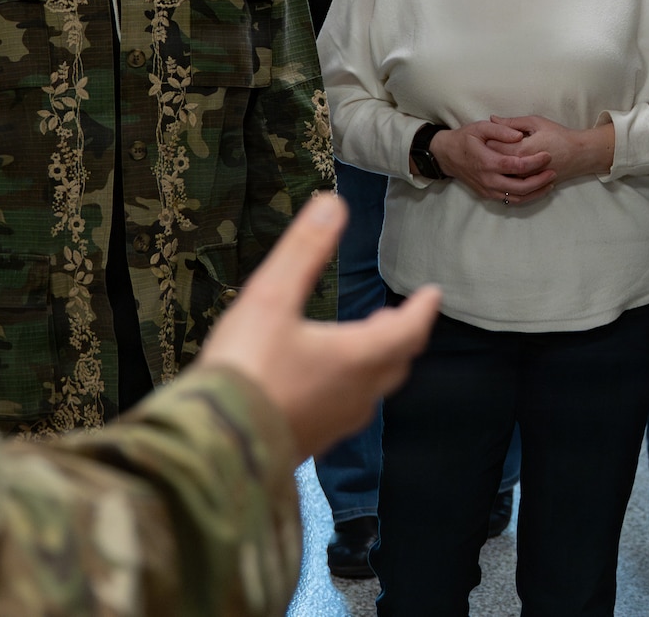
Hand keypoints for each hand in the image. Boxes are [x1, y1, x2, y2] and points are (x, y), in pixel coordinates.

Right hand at [200, 195, 439, 465]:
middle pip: (394, 363)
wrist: (215, 444)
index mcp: (356, 358)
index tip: (433, 294)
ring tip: (364, 345)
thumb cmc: (245, 367)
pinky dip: (351, 386)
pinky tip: (324, 383)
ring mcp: (335, 424)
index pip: (407, 331)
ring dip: (377, 362)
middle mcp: (356, 395)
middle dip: (400, 336)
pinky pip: (345, 410)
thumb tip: (333, 204)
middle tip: (398, 316)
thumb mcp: (270, 297)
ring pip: (371, 390)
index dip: (422, 310)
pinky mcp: (311, 443)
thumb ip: (304, 251)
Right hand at [430, 121, 554, 205]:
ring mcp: (488, 190)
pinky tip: (536, 189)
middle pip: (520, 187)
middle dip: (540, 181)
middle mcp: (488, 179)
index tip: (548, 155)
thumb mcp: (480, 127)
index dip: (534, 162)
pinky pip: (510, 200)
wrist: (446, 155)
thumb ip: (501, 130)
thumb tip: (520, 135)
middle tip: (554, 171)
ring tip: (550, 182)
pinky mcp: (488, 195)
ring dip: (536, 192)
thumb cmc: (464, 138)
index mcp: (487, 162)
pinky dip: (525, 197)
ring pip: (517, 197)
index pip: (516, 166)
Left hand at [488, 114, 612, 183]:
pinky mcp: (532, 186)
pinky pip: (513, 186)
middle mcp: (522, 168)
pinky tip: (505, 171)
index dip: (487, 140)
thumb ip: (512, 122)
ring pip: (502, 177)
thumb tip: (492, 118)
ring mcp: (527, 180)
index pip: (494, 146)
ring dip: (496, 168)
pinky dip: (506, 179)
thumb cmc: (558, 135)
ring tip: (494, 158)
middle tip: (486, 146)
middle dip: (489, 154)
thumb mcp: (536, 122)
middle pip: (495, 163)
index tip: (485, 135)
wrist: (579, 154)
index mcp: (521, 150)